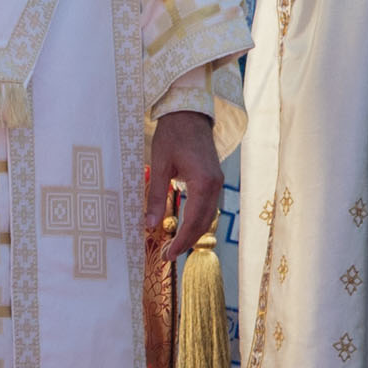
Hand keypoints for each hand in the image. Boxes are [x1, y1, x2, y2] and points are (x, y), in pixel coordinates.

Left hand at [147, 109, 223, 260]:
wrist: (189, 112)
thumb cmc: (172, 135)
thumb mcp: (159, 165)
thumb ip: (155, 196)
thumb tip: (149, 225)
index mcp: (203, 183)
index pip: (193, 222)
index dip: (181, 242)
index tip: (167, 255)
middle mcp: (215, 185)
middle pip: (204, 223)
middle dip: (187, 242)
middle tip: (169, 255)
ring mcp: (218, 182)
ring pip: (209, 216)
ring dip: (194, 233)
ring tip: (176, 245)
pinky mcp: (215, 179)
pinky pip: (209, 206)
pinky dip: (198, 219)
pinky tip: (185, 225)